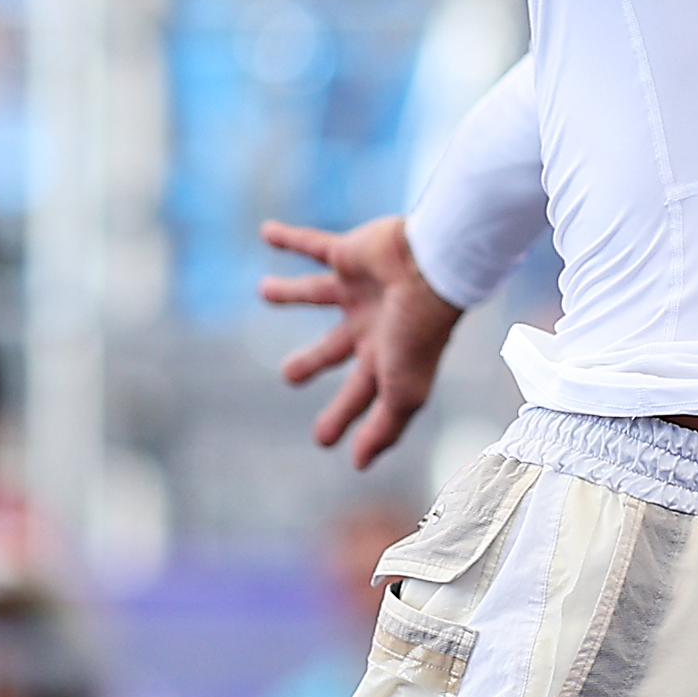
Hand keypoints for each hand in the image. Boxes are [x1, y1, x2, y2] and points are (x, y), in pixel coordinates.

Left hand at [261, 214, 461, 472]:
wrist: (432, 271)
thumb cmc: (420, 335)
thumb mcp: (403, 393)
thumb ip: (383, 428)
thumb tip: (360, 464)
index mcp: (385, 358)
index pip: (357, 394)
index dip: (342, 418)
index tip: (323, 440)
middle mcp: (371, 324)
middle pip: (333, 348)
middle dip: (311, 362)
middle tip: (290, 375)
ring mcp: (358, 288)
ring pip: (317, 292)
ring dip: (289, 293)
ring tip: (265, 291)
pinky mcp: (349, 254)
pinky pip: (313, 244)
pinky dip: (289, 238)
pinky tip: (266, 232)